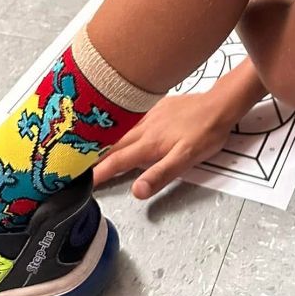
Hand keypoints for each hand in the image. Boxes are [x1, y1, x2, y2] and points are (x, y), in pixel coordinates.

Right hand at [93, 93, 233, 198]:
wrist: (220, 105)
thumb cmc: (206, 134)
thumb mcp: (186, 159)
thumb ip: (160, 174)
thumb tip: (137, 191)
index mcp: (150, 144)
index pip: (117, 161)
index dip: (99, 172)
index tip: (82, 181)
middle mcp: (146, 128)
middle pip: (113, 144)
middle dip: (93, 154)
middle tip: (74, 163)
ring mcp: (151, 115)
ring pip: (120, 128)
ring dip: (103, 138)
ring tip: (87, 145)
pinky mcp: (158, 105)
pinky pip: (132, 116)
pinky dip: (119, 124)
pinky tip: (119, 124)